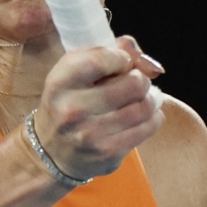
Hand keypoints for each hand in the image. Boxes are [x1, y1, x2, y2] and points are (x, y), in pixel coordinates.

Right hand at [34, 36, 164, 178]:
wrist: (52, 152)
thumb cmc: (69, 102)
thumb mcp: (73, 73)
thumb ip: (105, 53)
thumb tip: (141, 56)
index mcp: (60, 83)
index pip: (100, 60)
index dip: (122, 57)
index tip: (123, 61)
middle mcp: (72, 109)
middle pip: (133, 83)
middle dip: (141, 79)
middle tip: (137, 81)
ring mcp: (91, 135)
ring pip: (144, 106)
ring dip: (151, 98)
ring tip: (144, 97)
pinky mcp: (109, 153)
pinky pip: (148, 127)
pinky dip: (154, 117)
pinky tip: (144, 115)